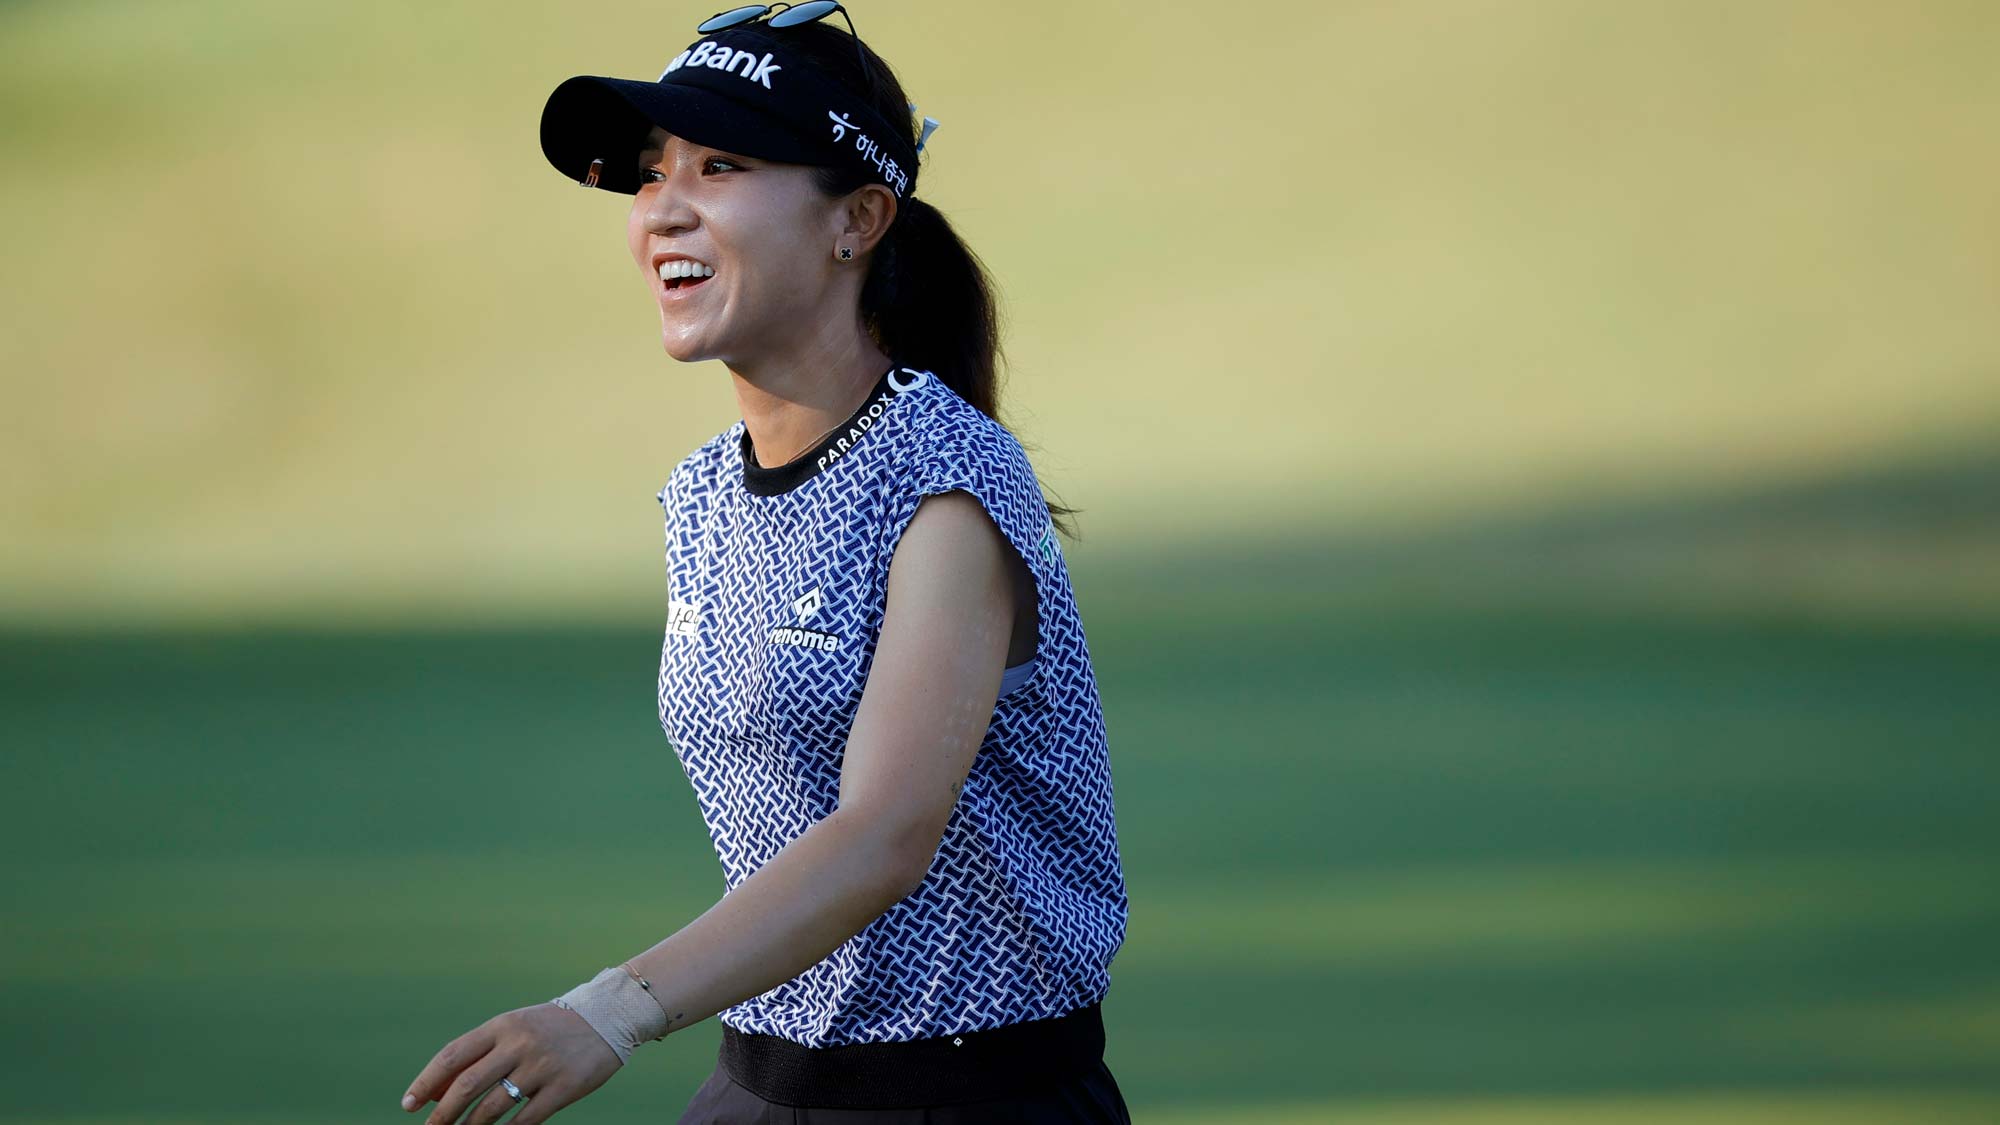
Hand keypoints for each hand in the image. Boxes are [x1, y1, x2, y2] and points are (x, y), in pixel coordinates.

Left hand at [402, 1001, 622, 1124]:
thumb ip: (482, 1054)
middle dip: (442, 1114)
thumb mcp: (516, 1028)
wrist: (609, 1016)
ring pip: (493, 1108)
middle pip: (467, 1085)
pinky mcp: (564, 1087)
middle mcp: (519, 1043)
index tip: (409, 1104)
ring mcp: (542, 1066)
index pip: (453, 1055)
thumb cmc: (551, 1028)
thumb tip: (440, 1092)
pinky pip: (526, 1120)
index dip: (426, 1082)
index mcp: (502, 1025)